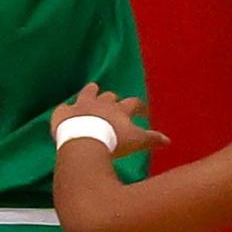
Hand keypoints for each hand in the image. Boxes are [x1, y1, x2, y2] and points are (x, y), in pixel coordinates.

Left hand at [51, 84, 169, 158]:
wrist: (85, 142)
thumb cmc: (113, 142)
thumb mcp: (136, 141)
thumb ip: (151, 140)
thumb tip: (168, 141)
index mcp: (120, 109)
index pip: (134, 103)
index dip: (140, 107)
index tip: (144, 111)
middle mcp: (101, 103)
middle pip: (109, 96)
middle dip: (112, 98)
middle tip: (114, 102)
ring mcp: (81, 106)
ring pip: (87, 93)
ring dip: (91, 92)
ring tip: (92, 89)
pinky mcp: (64, 114)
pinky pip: (63, 108)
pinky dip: (65, 110)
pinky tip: (64, 111)